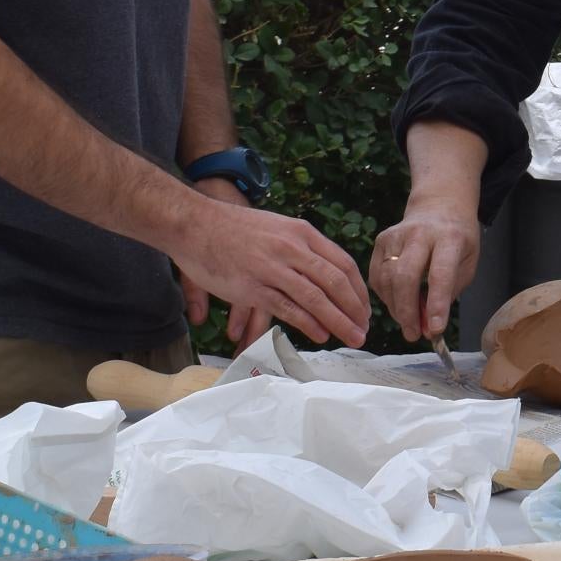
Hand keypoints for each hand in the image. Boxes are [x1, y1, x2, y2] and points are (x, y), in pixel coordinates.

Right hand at [170, 195, 367, 348]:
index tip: (364, 307)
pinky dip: (309, 323)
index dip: (358, 289)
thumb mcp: (278, 227)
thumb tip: (326, 271)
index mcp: (302, 233)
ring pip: (317, 298)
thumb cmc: (236, 228)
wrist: (195, 223)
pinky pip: (288, 308)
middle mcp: (293, 248)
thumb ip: (302, 247)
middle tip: (365, 328)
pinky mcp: (253, 287)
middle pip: (336, 282)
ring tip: (353, 337)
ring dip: (339, 321)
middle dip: (355, 309)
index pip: (343, 263)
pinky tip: (322, 334)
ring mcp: (273, 268)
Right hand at [369, 194, 483, 342]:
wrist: (439, 206)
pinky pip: (377, 277)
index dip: (437, 303)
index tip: (435, 329)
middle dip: (407, 311)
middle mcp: (419, 234)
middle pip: (405, 276)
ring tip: (409, 322)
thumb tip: (427, 326)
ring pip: (388, 279)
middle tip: (413, 334)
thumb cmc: (457, 240)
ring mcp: (395, 235)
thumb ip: (449, 293)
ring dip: (396, 308)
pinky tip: (398, 303)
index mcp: (449, 238)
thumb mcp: (467, 263)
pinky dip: (386, 297)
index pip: (440, 273)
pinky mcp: (380, 241)